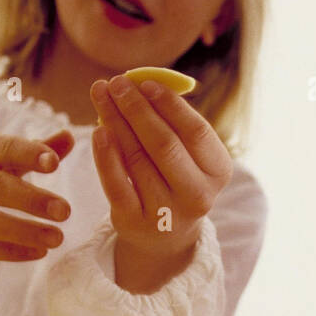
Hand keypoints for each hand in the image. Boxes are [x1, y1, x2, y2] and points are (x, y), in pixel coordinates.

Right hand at [0, 130, 71, 278]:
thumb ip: (34, 149)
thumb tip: (71, 137)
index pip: (4, 149)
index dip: (29, 154)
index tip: (54, 163)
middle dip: (31, 200)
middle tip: (66, 211)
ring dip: (23, 232)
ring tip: (57, 238)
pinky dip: (10, 252)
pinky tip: (39, 252)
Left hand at [90, 74, 232, 282]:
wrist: (165, 234)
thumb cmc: (175, 178)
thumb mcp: (188, 154)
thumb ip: (173, 121)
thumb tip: (141, 80)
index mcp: (218, 171)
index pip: (195, 131)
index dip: (169, 104)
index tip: (145, 82)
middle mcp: (198, 195)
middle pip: (164, 144)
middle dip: (136, 108)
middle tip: (116, 83)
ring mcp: (167, 213)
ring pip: (136, 159)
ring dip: (115, 122)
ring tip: (100, 96)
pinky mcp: (136, 222)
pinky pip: (116, 184)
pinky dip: (105, 156)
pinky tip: (97, 131)